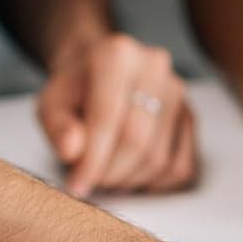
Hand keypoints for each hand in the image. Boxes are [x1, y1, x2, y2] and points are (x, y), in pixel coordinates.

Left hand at [37, 33, 197, 196]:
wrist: (100, 72)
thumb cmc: (76, 90)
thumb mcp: (52, 102)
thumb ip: (57, 126)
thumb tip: (72, 151)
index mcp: (117, 55)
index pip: (108, 119)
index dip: (92, 160)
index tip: (78, 186)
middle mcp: (155, 68)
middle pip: (137, 143)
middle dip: (111, 173)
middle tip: (92, 181)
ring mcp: (178, 94)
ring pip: (159, 160)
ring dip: (131, 180)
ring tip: (109, 174)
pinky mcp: (190, 119)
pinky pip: (180, 168)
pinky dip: (155, 183)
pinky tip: (133, 173)